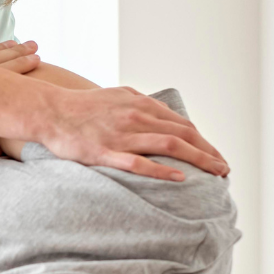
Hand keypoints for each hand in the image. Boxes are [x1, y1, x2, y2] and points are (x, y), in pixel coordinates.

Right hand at [42, 86, 230, 181]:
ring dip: (197, 160)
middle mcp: (135, 116)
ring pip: (168, 146)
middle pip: (182, 134)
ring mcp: (121, 134)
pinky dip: (162, 169)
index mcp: (139, 104)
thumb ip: (140, 105)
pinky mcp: (105, 152)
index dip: (203, 141)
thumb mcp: (116, 96)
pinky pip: (138, 162)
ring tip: (214, 175)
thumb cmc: (82, 107)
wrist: (50, 111)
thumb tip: (161, 116)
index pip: (181, 124)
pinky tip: (179, 178)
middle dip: (208, 152)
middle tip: (224, 169)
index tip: (215, 155)